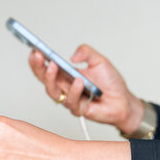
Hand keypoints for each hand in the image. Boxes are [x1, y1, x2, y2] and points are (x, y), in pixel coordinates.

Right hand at [28, 44, 143, 134]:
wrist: (124, 101)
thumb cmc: (111, 83)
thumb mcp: (99, 61)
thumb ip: (87, 52)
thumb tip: (72, 56)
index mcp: (66, 74)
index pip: (46, 66)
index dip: (38, 59)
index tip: (34, 49)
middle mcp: (64, 86)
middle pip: (43, 78)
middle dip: (38, 66)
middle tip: (37, 56)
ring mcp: (68, 98)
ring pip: (52, 91)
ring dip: (50, 78)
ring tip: (53, 66)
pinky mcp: (77, 109)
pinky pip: (71, 100)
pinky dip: (74, 90)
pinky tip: (78, 81)